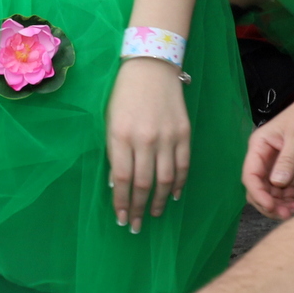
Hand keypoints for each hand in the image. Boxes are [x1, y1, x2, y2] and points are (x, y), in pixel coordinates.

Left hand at [107, 58, 190, 230]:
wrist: (151, 66)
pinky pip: (183, 166)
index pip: (122, 179)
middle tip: (135, 226)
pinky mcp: (184, 133)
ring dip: (157, 201)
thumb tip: (117, 184)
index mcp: (120, 135)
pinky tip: (172, 196)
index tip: (121, 218)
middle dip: (137, 208)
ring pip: (165, 179)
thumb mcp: (109, 121)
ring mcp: (167, 136)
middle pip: (143, 183)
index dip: (122, 202)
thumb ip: (114, 152)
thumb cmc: (123, 94)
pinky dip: (178, 184)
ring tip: (152, 215)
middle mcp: (144, 139)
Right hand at [243, 88, 293, 218]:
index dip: (257, 192)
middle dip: (267, 203)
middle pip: (258, 188)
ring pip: (271, 193)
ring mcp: (279, 166)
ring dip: (279, 205)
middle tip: (285, 213)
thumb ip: (287, 159)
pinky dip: (289, 201)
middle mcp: (266, 158)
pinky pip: (285, 192)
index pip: (250, 174)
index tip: (270, 206)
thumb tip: (276, 183)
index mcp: (260, 146)